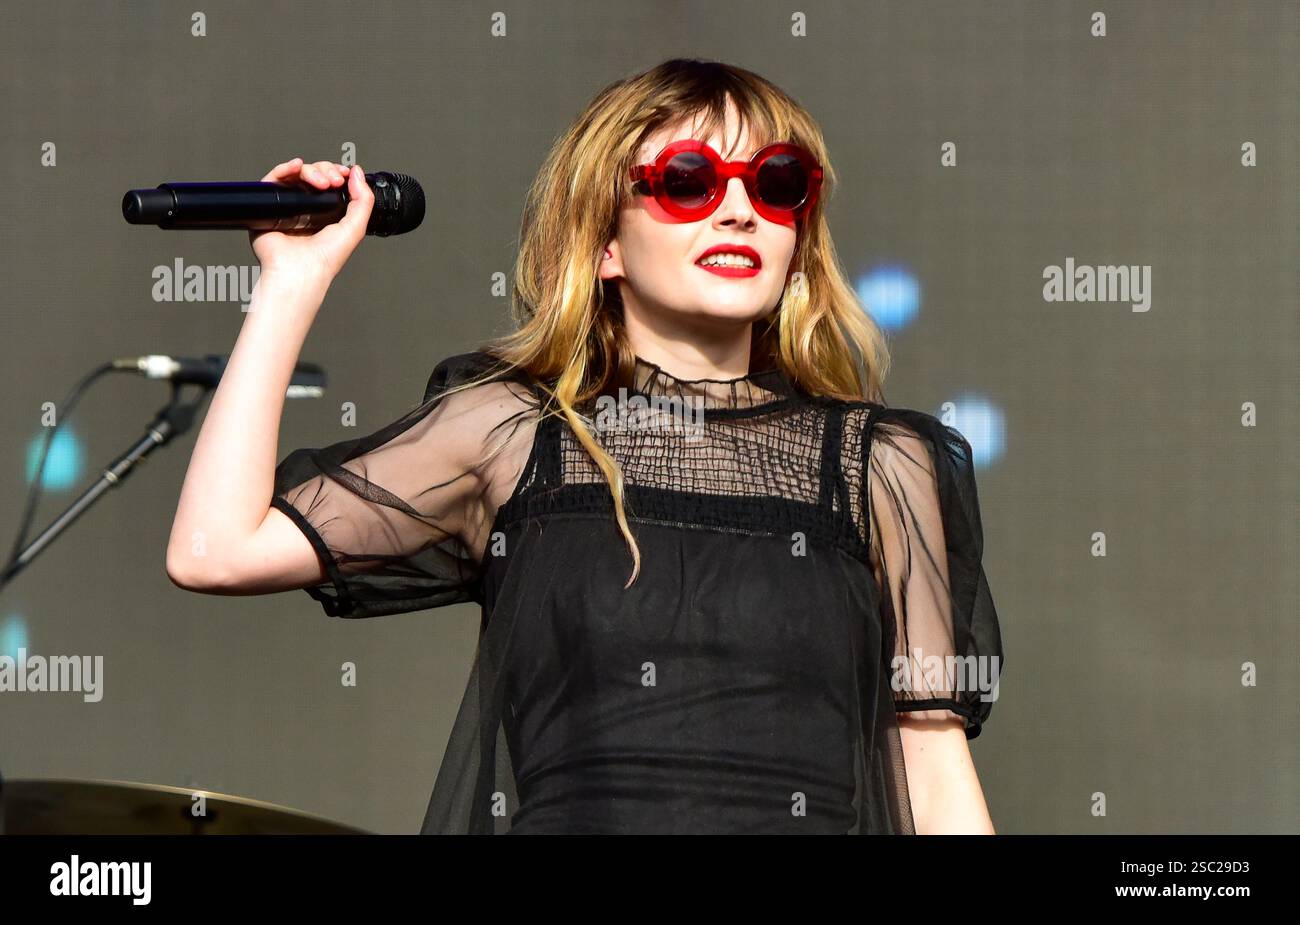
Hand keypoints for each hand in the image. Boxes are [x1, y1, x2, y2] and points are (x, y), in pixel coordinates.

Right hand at [248, 158, 374, 283]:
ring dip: (311, 171)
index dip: (337, 174)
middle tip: (333, 180)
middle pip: (314, 176)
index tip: (344, 174)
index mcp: (326, 214)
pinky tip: (297, 166)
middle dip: (326, 171)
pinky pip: (274, 180)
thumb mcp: (355, 228)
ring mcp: (288, 206)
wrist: (300, 269)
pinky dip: (285, 168)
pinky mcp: (269, 206)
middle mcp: (306, 209)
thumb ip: (363, 201)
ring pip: (296, 175)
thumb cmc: (324, 259)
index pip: (330, 184)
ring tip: (321, 181)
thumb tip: (358, 173)